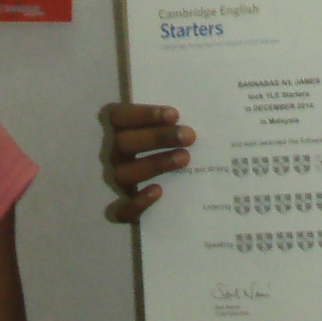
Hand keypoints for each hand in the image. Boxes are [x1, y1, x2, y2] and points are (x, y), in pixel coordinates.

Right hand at [99, 101, 192, 222]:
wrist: (184, 186)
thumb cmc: (180, 146)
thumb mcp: (178, 129)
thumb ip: (180, 121)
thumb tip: (205, 110)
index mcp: (122, 130)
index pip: (119, 116)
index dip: (143, 114)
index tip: (175, 115)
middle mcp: (116, 154)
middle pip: (124, 143)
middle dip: (157, 138)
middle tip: (189, 136)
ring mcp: (120, 182)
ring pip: (124, 173)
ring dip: (154, 164)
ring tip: (184, 158)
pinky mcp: (125, 209)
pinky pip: (122, 210)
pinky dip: (138, 202)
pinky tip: (158, 192)